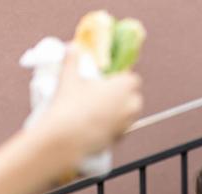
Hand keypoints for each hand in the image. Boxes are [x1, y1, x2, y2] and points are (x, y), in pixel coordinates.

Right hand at [37, 44, 142, 165]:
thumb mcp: (69, 78)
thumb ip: (73, 60)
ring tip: (101, 110)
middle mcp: (131, 105)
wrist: (67, 137)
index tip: (109, 80)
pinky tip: (99, 124)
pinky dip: (115, 126)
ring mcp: (128, 123)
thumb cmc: (70, 105)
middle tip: (104, 95)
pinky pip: (123, 129)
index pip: (133, 79)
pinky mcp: (121, 138)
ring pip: (130, 114)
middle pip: (134, 97)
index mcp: (124, 86)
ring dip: (120, 111)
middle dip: (123, 95)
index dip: (122, 79)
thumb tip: (72, 48)